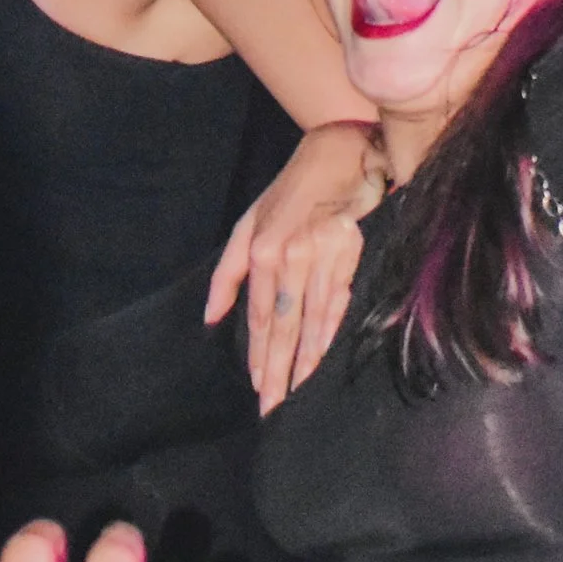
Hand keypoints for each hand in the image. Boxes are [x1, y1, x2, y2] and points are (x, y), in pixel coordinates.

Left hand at [205, 120, 384, 408]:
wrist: (337, 155)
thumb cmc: (287, 193)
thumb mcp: (247, 225)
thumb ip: (227, 273)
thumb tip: (212, 319)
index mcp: (262, 250)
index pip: (260, 314)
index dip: (259, 353)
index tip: (258, 385)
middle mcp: (290, 254)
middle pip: (284, 323)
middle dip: (278, 368)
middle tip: (272, 405)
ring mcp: (322, 253)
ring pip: (312, 317)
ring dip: (305, 359)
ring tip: (296, 391)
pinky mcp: (350, 251)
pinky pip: (338, 300)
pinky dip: (330, 331)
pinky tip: (321, 356)